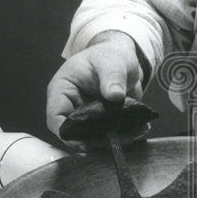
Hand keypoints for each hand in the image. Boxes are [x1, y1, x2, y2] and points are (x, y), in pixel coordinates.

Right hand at [46, 31, 145, 147]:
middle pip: (75, 133)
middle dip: (95, 140)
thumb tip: (115, 95)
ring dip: (113, 139)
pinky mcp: (104, 122)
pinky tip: (139, 129)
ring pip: (94, 137)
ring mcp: (88, 117)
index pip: (56, 117)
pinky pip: (111, 134)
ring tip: (134, 134)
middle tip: (118, 139)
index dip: (67, 133)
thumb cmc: (109, 55)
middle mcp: (72, 107)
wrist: (124, 59)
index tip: (86, 142)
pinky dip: (125, 134)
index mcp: (63, 91)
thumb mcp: (111, 62)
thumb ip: (112, 77)